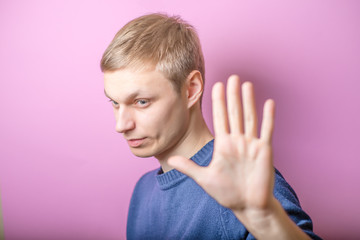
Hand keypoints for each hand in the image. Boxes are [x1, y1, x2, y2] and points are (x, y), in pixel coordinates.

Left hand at [168, 75, 275, 214]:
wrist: (248, 205)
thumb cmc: (227, 193)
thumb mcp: (204, 179)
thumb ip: (189, 167)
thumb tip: (171, 159)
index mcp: (223, 145)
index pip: (220, 118)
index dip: (218, 102)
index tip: (216, 85)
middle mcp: (237, 141)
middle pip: (234, 113)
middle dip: (232, 95)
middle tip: (232, 77)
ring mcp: (251, 144)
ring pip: (249, 117)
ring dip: (248, 101)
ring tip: (246, 84)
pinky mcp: (264, 151)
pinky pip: (267, 130)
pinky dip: (268, 117)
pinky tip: (268, 102)